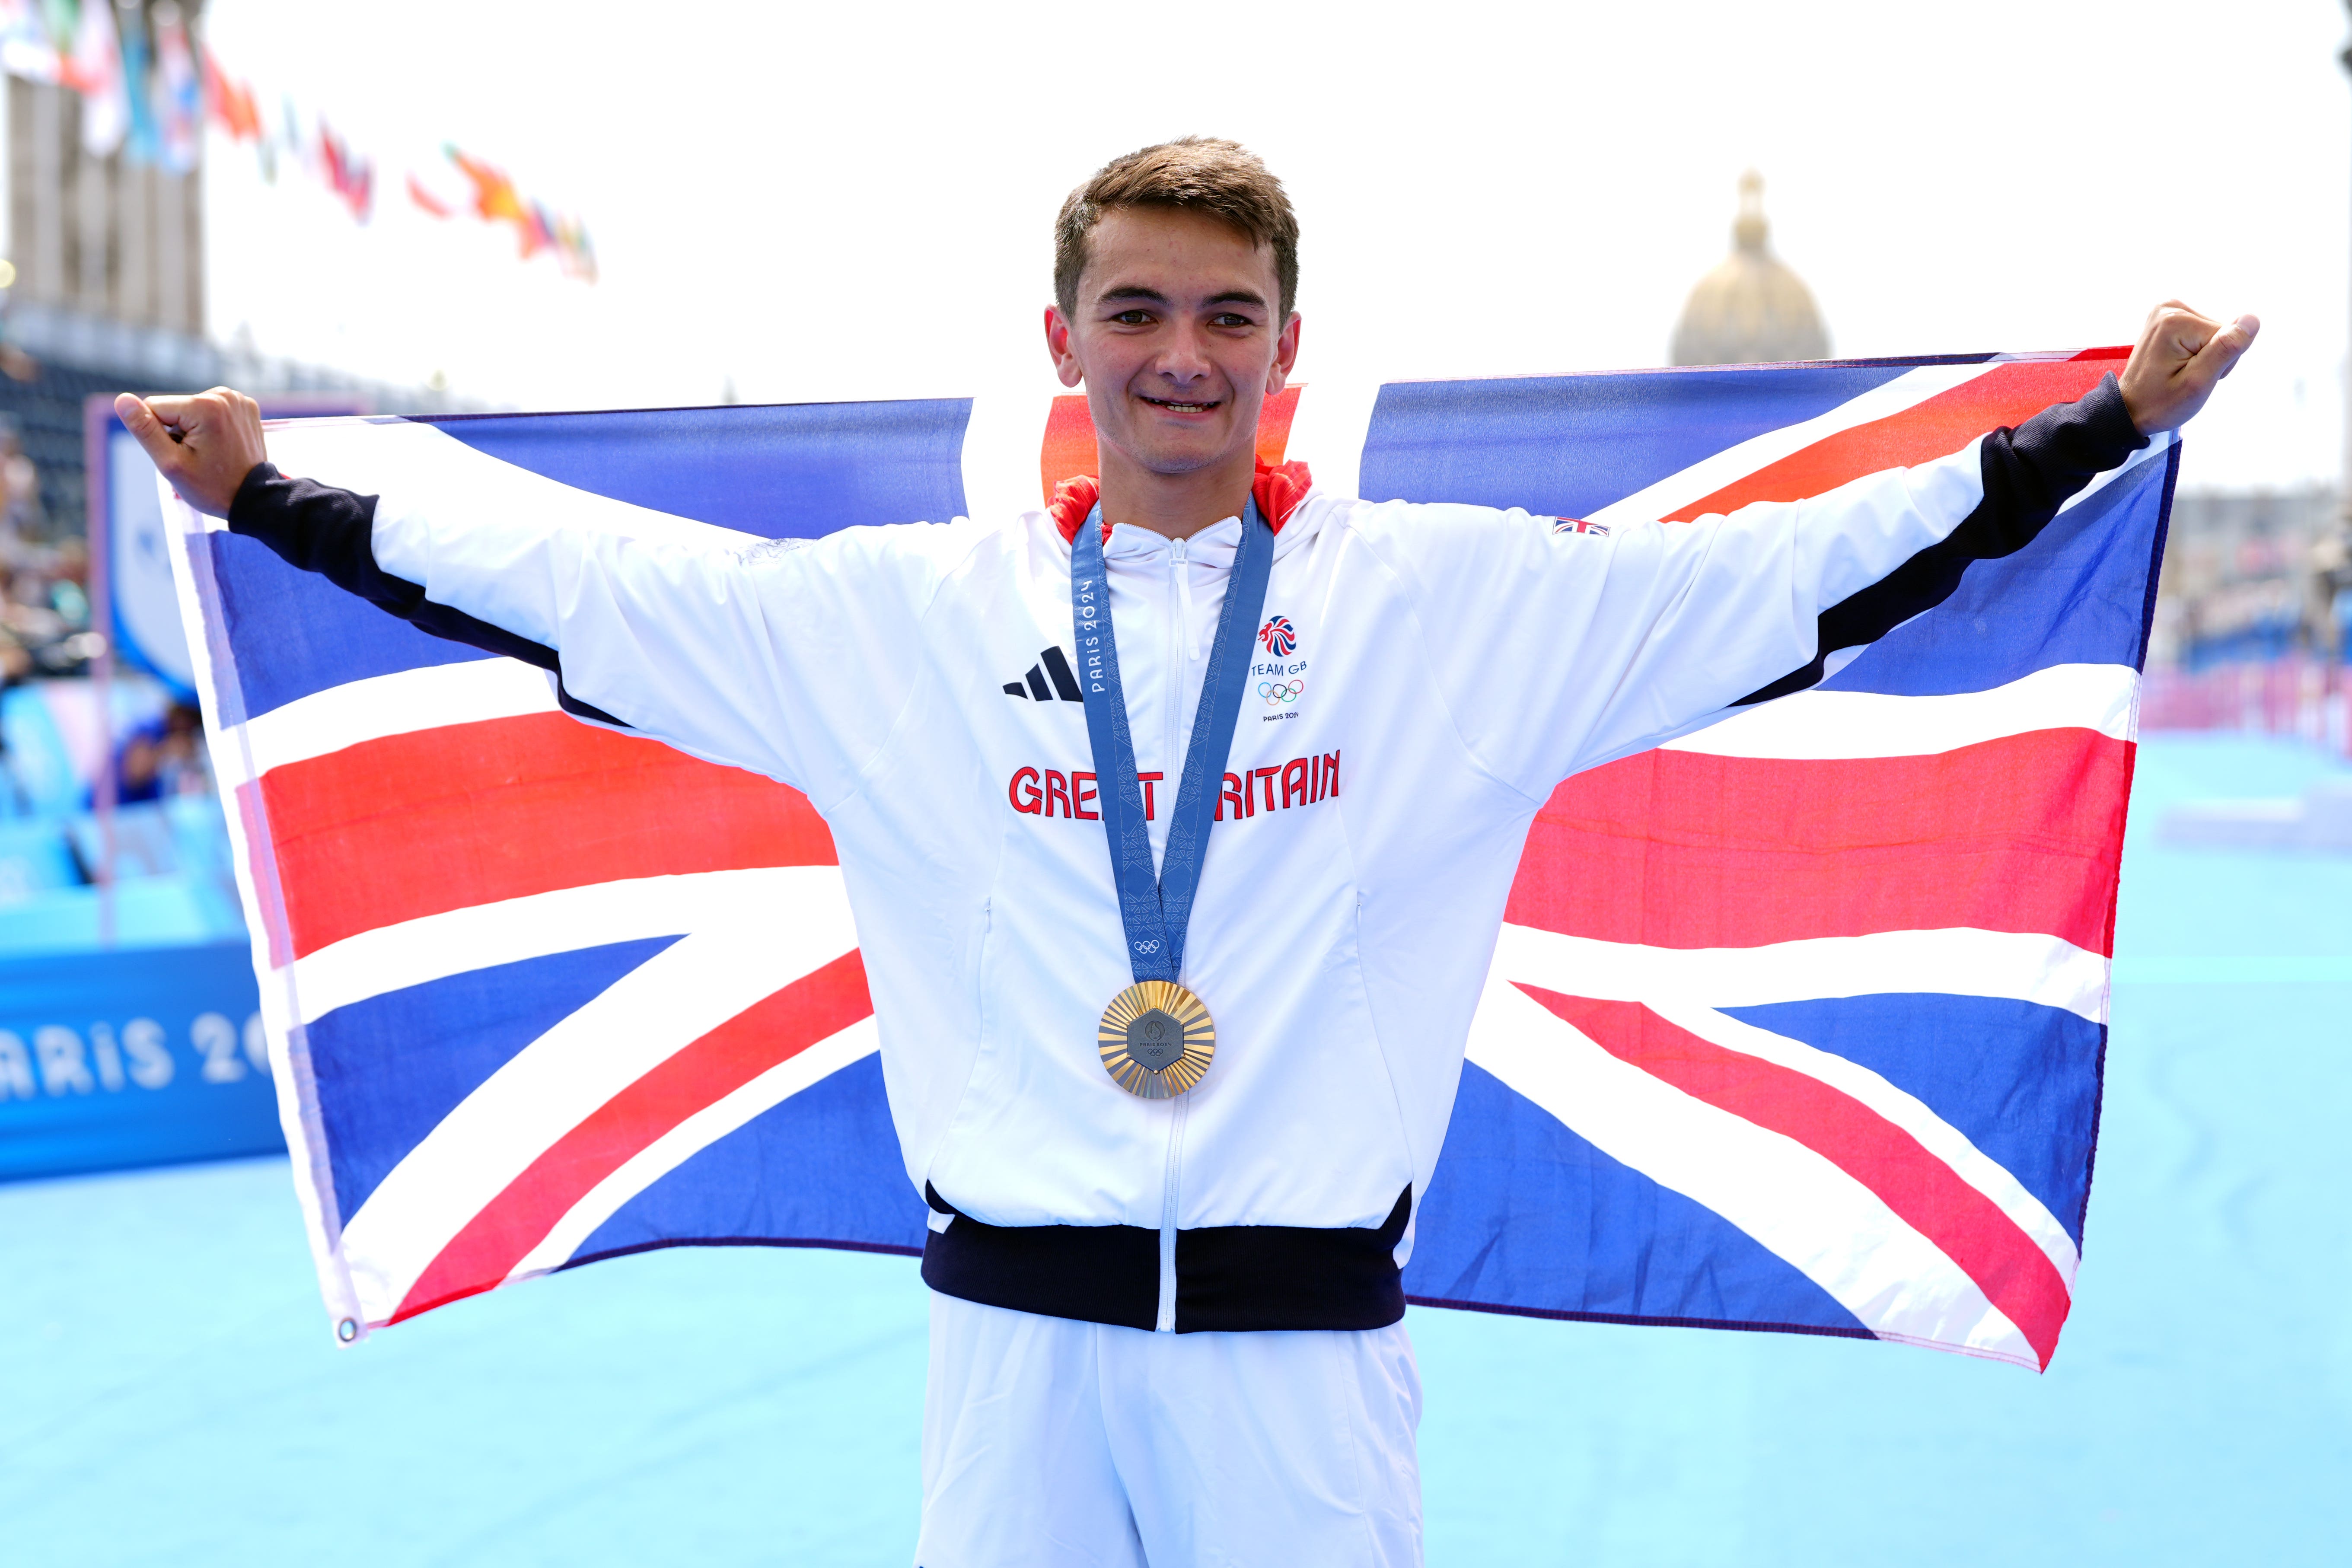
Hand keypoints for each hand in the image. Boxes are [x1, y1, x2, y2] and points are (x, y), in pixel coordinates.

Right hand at [113, 387, 267, 517]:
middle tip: (199, 456)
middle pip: (174, 408)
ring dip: (193, 430)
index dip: (160, 434)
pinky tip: (223, 445)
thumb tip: (122, 400)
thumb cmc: (212, 487)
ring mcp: (238, 399)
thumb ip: (145, 430)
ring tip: (212, 453)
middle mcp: (224, 394)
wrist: (254, 499)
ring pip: (190, 410)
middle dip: (177, 432)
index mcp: (205, 405)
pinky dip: (210, 427)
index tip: (184, 453)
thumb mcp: (171, 463)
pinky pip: (210, 411)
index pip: (154, 407)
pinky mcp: (245, 406)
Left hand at [2117, 302, 2257, 435]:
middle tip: (2186, 377)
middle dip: (2212, 359)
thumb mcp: (2197, 383)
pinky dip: (2198, 353)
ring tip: (2180, 372)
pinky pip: (2203, 333)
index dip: (2220, 363)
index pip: (2228, 336)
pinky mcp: (2171, 318)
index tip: (2195, 376)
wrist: (2131, 410)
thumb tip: (2251, 319)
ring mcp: (2168, 311)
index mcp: (2176, 320)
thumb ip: (2225, 349)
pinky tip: (2179, 364)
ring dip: (2206, 358)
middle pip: (2221, 332)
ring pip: (2214, 334)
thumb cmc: (2160, 403)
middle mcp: (2170, 308)